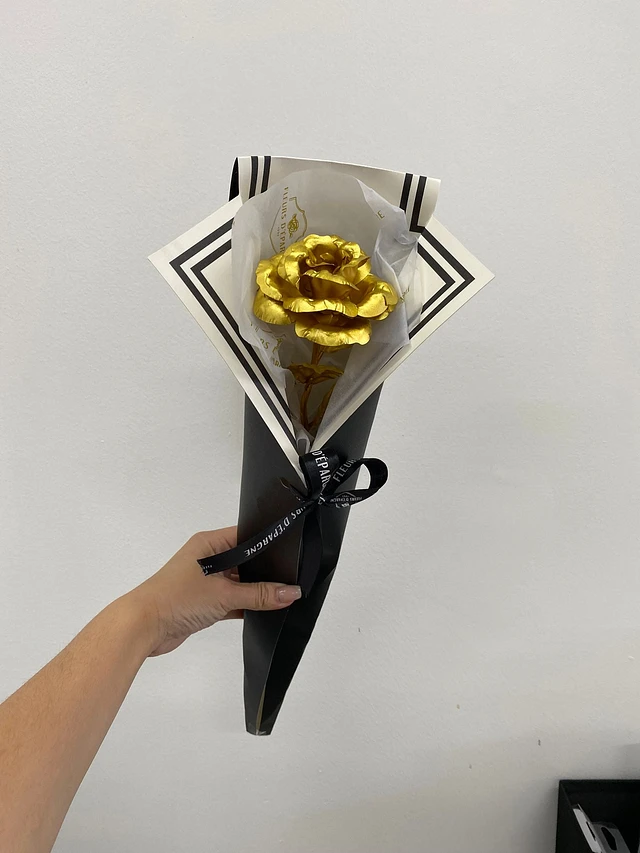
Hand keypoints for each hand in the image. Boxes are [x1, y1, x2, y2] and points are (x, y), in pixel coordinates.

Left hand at [127, 528, 300, 655]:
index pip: (245, 537)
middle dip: (263, 572)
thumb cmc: (173, 598)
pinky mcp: (202, 602)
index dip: (267, 545)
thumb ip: (260, 595)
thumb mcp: (225, 594)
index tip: (290, 555)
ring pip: (238, 583)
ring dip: (252, 592)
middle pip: (244, 561)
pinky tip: (261, 613)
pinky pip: (231, 601)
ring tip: (278, 598)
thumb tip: (290, 592)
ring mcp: (204, 581)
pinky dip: (243, 607)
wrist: (143, 627)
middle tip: (289, 579)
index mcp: (208, 544)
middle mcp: (206, 558)